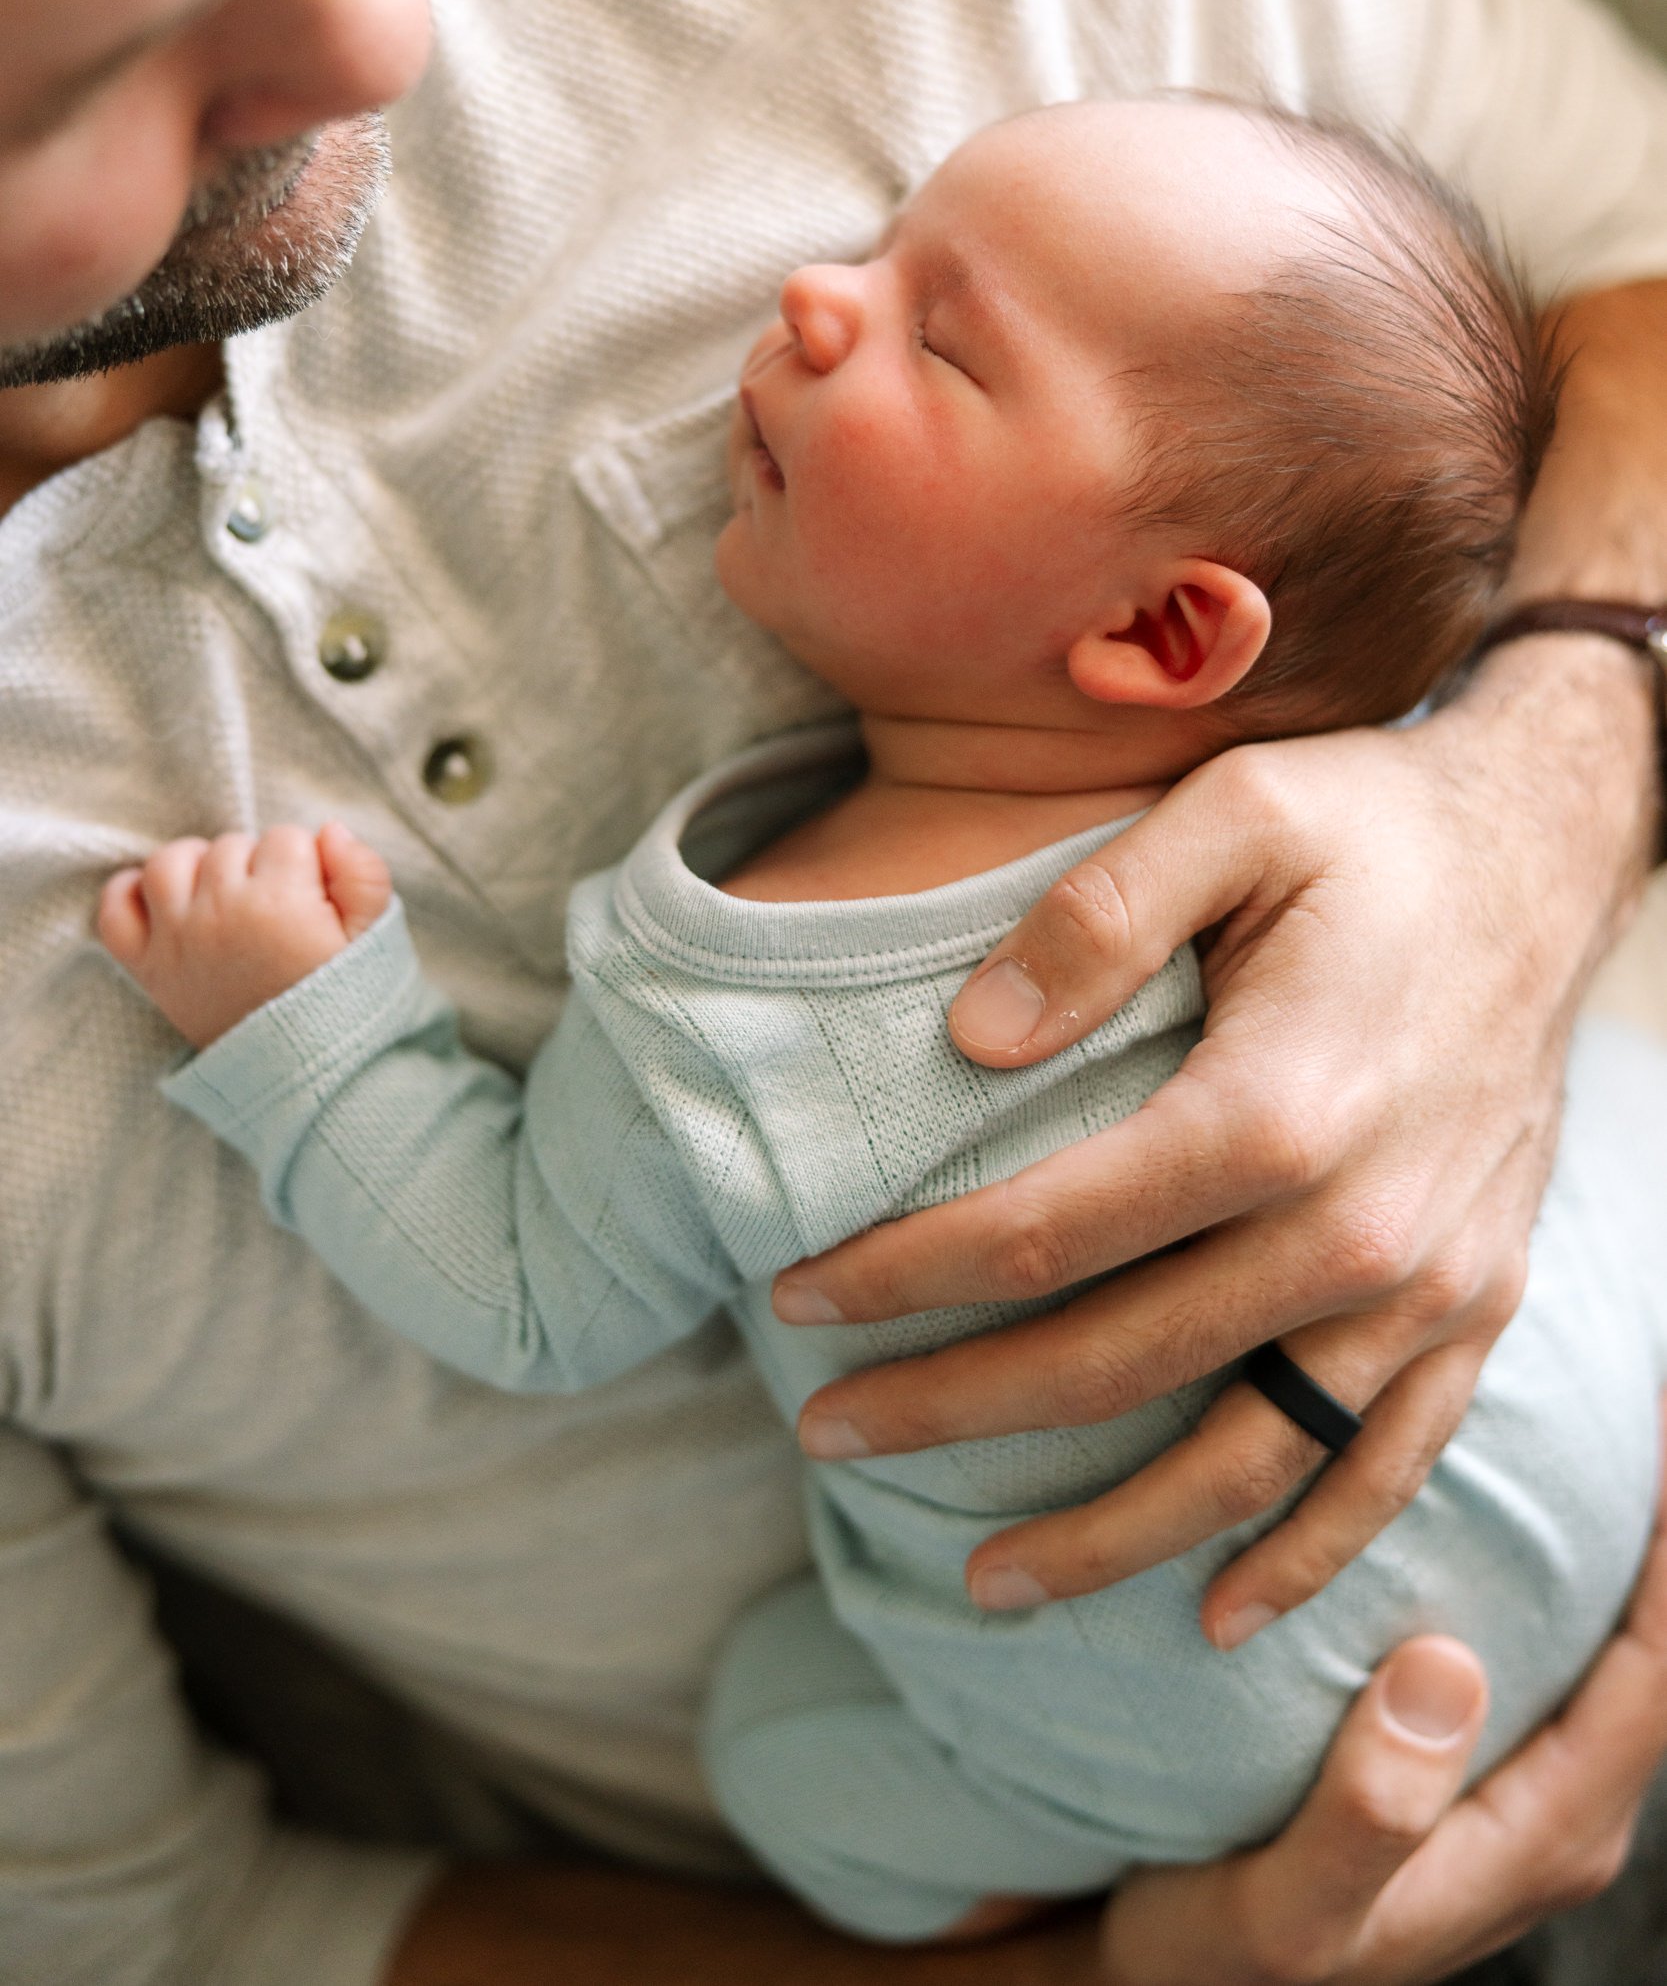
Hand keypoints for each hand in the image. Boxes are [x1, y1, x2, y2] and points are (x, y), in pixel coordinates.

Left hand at [98, 820, 390, 1047]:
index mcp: (280, 902)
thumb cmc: (346, 1006)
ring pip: (170, 862)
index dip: (308, 865)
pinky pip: (117, 908)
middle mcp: (221, 913)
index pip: (287, 839)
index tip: (318, 901)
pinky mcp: (149, 968)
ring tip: (227, 896)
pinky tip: (167, 902)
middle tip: (280, 911)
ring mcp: (178, 940)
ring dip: (198, 867)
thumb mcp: (374, 939)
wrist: (308, 1077)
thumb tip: (329, 831)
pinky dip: (131, 894)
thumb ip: (363, 874)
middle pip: (230, 846)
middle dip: (258, 866)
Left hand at [774, 637, 1657, 1638]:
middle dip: (953, 1411)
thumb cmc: (1373, 827)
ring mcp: (1429, 1287)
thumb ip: (1094, 917)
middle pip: (1116, 1365)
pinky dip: (1305, 1556)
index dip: (905, 1276)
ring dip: (1108, 1535)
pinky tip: (1217, 1611)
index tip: (798, 1300)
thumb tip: (966, 1040)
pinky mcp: (1476, 1307)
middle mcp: (1358, 1229)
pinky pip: (1385, 1469)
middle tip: (826, 1434)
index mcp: (1276, 1109)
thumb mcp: (1233, 812)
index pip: (1045, 1231)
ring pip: (1244, 1462)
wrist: (1549, 857)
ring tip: (983, 1578)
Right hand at [1103, 1431, 1666, 1984]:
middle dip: (1655, 1530)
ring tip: (1587, 1426)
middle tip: (1634, 1399)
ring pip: (1605, 1650)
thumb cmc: (1223, 1960)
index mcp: (1543, 1838)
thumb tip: (1443, 1668)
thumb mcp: (1283, 1910)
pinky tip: (1500, 1501)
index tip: (1664, 1428)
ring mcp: (1519, 1795)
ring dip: (1610, 1546)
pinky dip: (1553, 1572)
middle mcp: (1555, 1817)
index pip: (1658, 1677)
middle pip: (1651, 1653)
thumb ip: (1370, 1813)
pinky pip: (1551, 1658)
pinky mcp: (1473, 1776)